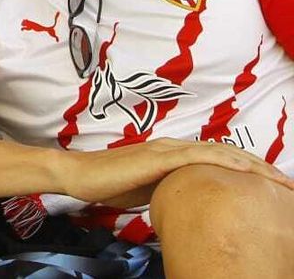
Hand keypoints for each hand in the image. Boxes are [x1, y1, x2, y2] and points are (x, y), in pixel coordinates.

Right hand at [61, 138, 293, 207]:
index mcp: (174, 156)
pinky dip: (226, 162)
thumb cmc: (108, 185)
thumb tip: (190, 205)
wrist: (79, 175)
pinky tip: (246, 170)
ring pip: (221, 153)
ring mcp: (168, 150)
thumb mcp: (148, 191)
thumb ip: (170, 191)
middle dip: (263, 169)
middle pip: (229, 154)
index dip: (250, 171)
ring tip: (279, 180)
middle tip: (290, 185)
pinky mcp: (159, 157)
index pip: (221, 160)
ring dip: (254, 166)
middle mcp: (175, 148)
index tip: (275, 187)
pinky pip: (199, 157)